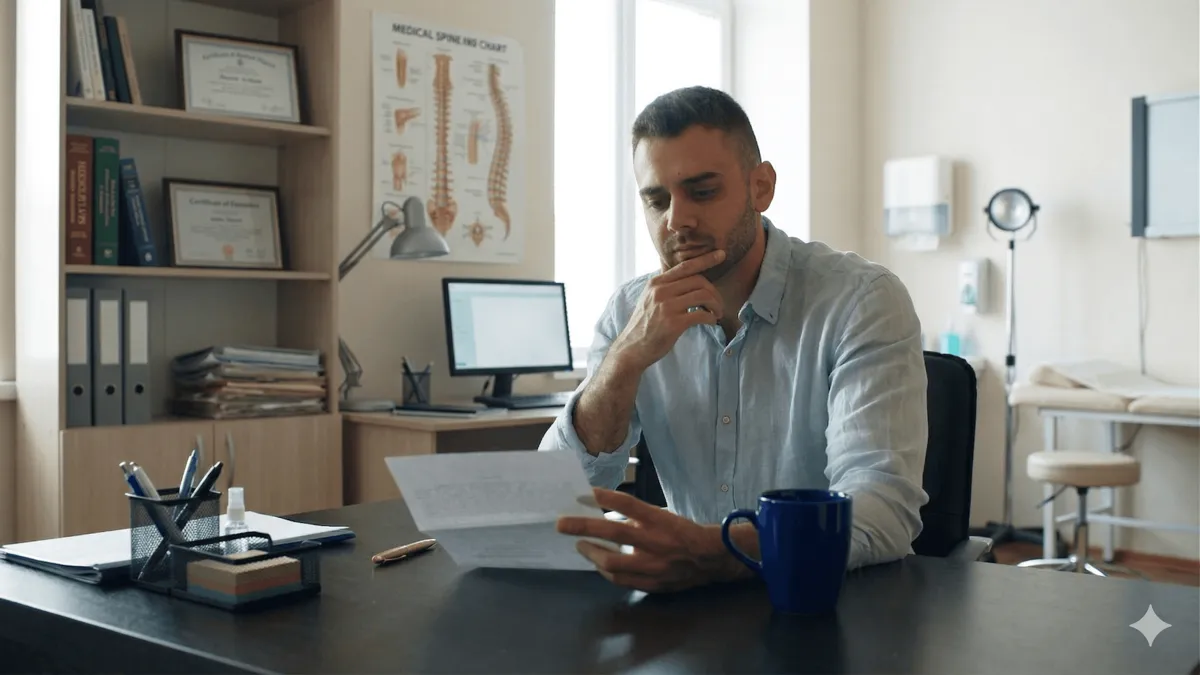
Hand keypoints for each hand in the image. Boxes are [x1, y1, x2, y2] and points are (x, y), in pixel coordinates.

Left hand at [557, 487, 748, 592]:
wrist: (710, 559)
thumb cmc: (682, 532)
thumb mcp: (662, 517)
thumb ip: (636, 517)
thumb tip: (602, 514)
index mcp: (661, 520)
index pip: (629, 504)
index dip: (606, 497)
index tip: (584, 493)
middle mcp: (657, 542)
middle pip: (615, 532)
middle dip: (584, 528)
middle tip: (562, 524)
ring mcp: (655, 566)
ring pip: (614, 563)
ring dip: (591, 553)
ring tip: (579, 545)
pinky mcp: (653, 584)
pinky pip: (622, 580)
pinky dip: (605, 571)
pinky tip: (597, 563)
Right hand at [611, 249, 726, 371]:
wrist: (632, 349)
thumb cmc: (644, 325)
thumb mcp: (649, 298)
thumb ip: (664, 286)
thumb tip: (682, 273)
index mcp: (656, 283)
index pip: (685, 266)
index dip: (705, 259)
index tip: (721, 254)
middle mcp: (660, 291)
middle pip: (699, 280)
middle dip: (714, 292)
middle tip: (718, 305)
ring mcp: (666, 307)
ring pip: (703, 295)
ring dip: (716, 305)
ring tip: (717, 314)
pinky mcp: (673, 323)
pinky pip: (702, 314)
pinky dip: (711, 318)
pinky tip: (711, 322)